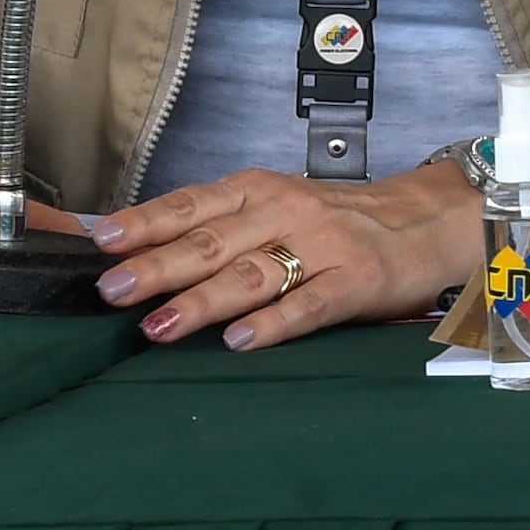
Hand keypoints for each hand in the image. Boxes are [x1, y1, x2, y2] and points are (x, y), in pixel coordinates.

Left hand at [87, 158, 484, 347]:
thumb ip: (220, 226)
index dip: (146, 222)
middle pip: (212, 241)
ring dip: (200, 302)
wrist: (426, 219)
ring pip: (252, 274)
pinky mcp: (356, 283)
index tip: (103, 242)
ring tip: (158, 326)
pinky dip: (273, 323)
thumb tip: (142, 251)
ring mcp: (323, 247)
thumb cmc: (336, 220)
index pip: (192, 204)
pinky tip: (240, 341)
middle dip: (157, 266)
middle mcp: (286, 210)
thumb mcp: (276, 205)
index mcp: (260, 188)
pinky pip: (309, 304)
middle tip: (113, 290)